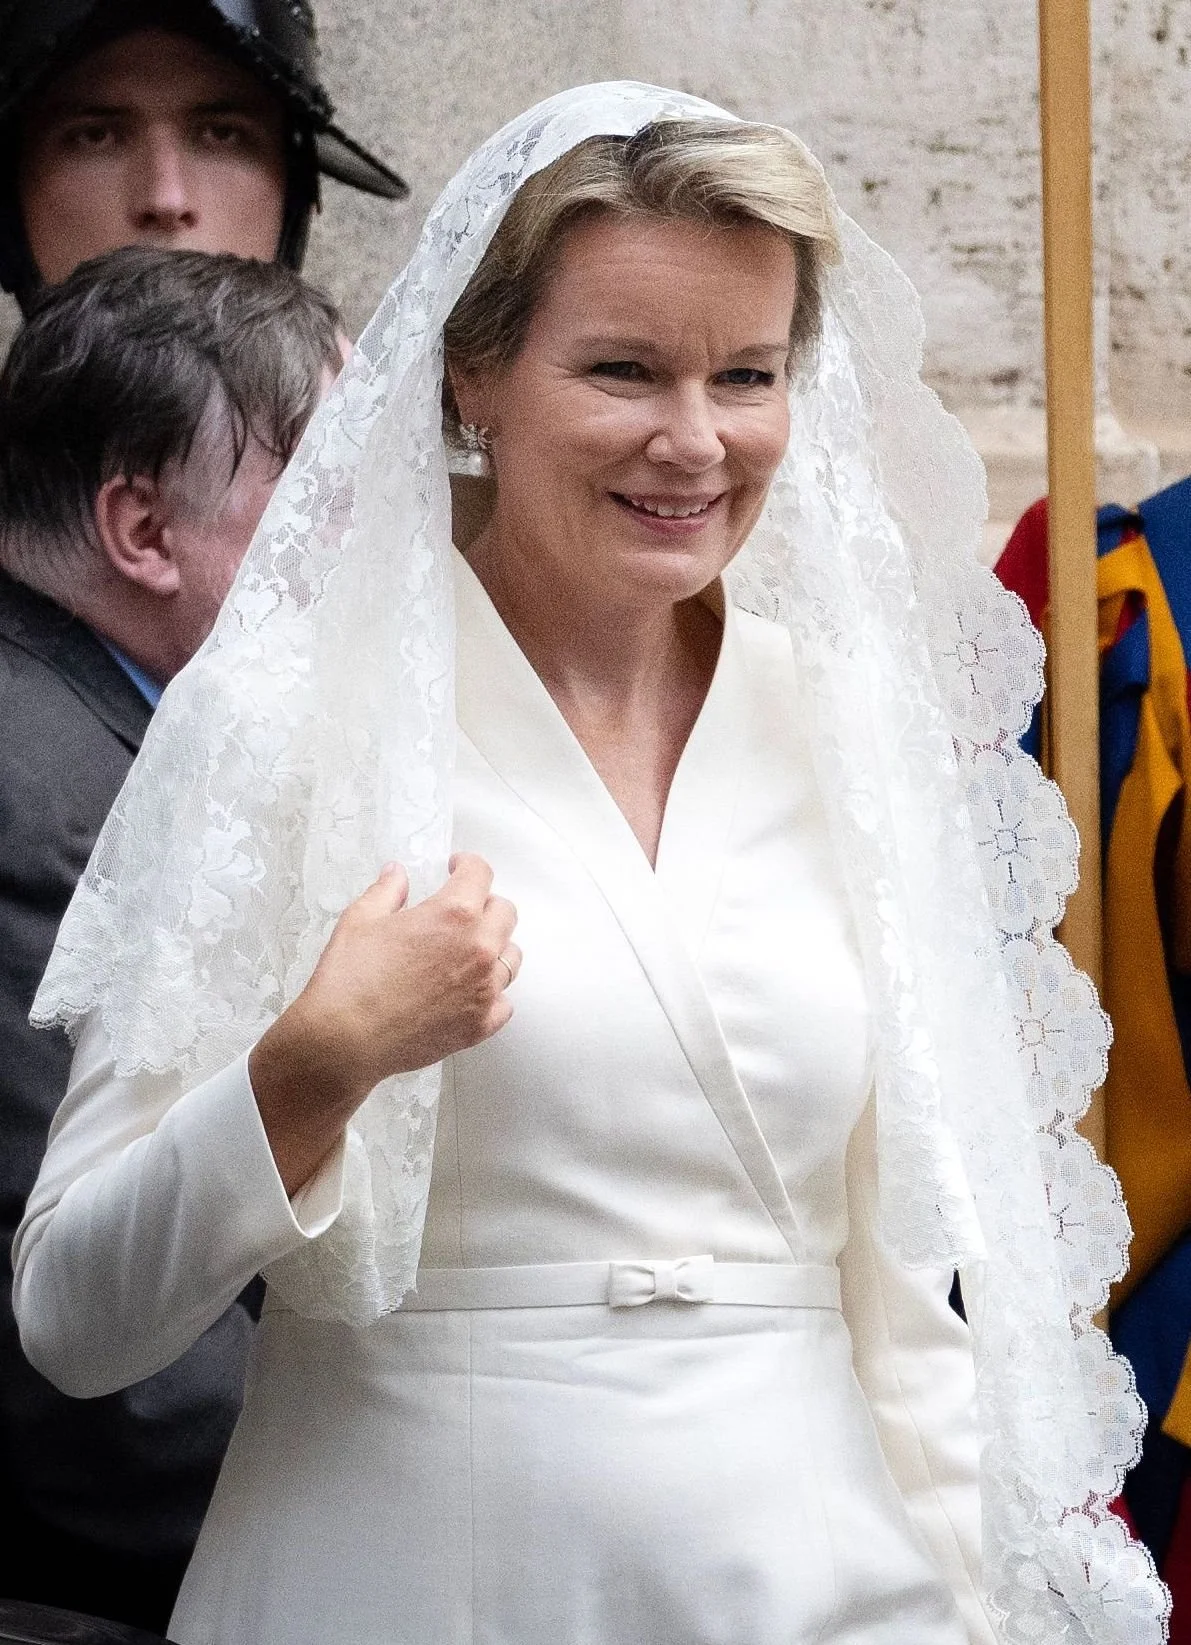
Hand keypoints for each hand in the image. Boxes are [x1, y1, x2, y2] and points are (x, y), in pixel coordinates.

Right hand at [250, 854, 518, 1191]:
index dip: (467, 865)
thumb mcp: (361, 920)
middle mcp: (479, 949)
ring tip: (467, 952)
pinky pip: (504, 1003)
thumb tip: (397, 875)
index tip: (458, 868)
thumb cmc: (349, 981)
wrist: (344, 1040)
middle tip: (462, 912)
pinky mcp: (480, 1025)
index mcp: (453, 914)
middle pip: (505, 913)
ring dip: (494, 948)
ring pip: (511, 957)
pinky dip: (491, 995)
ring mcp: (484, 990)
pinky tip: (469, 992)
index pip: (480, 874)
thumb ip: (386, 891)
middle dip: (485, 905)